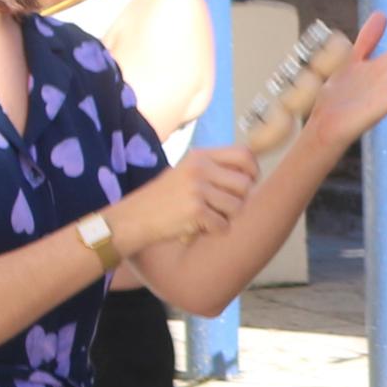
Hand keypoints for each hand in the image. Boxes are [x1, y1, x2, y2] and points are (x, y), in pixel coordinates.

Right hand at [107, 143, 255, 255]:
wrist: (133, 218)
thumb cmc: (163, 199)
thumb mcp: (186, 173)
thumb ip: (214, 170)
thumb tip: (250, 176)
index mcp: (200, 156)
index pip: (244, 154)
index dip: (253, 171)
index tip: (249, 183)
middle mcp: (200, 168)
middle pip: (245, 184)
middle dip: (239, 200)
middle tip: (221, 207)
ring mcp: (197, 189)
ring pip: (237, 207)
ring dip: (226, 218)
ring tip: (206, 217)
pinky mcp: (195, 211)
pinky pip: (223, 225)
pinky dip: (213, 231)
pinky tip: (197, 227)